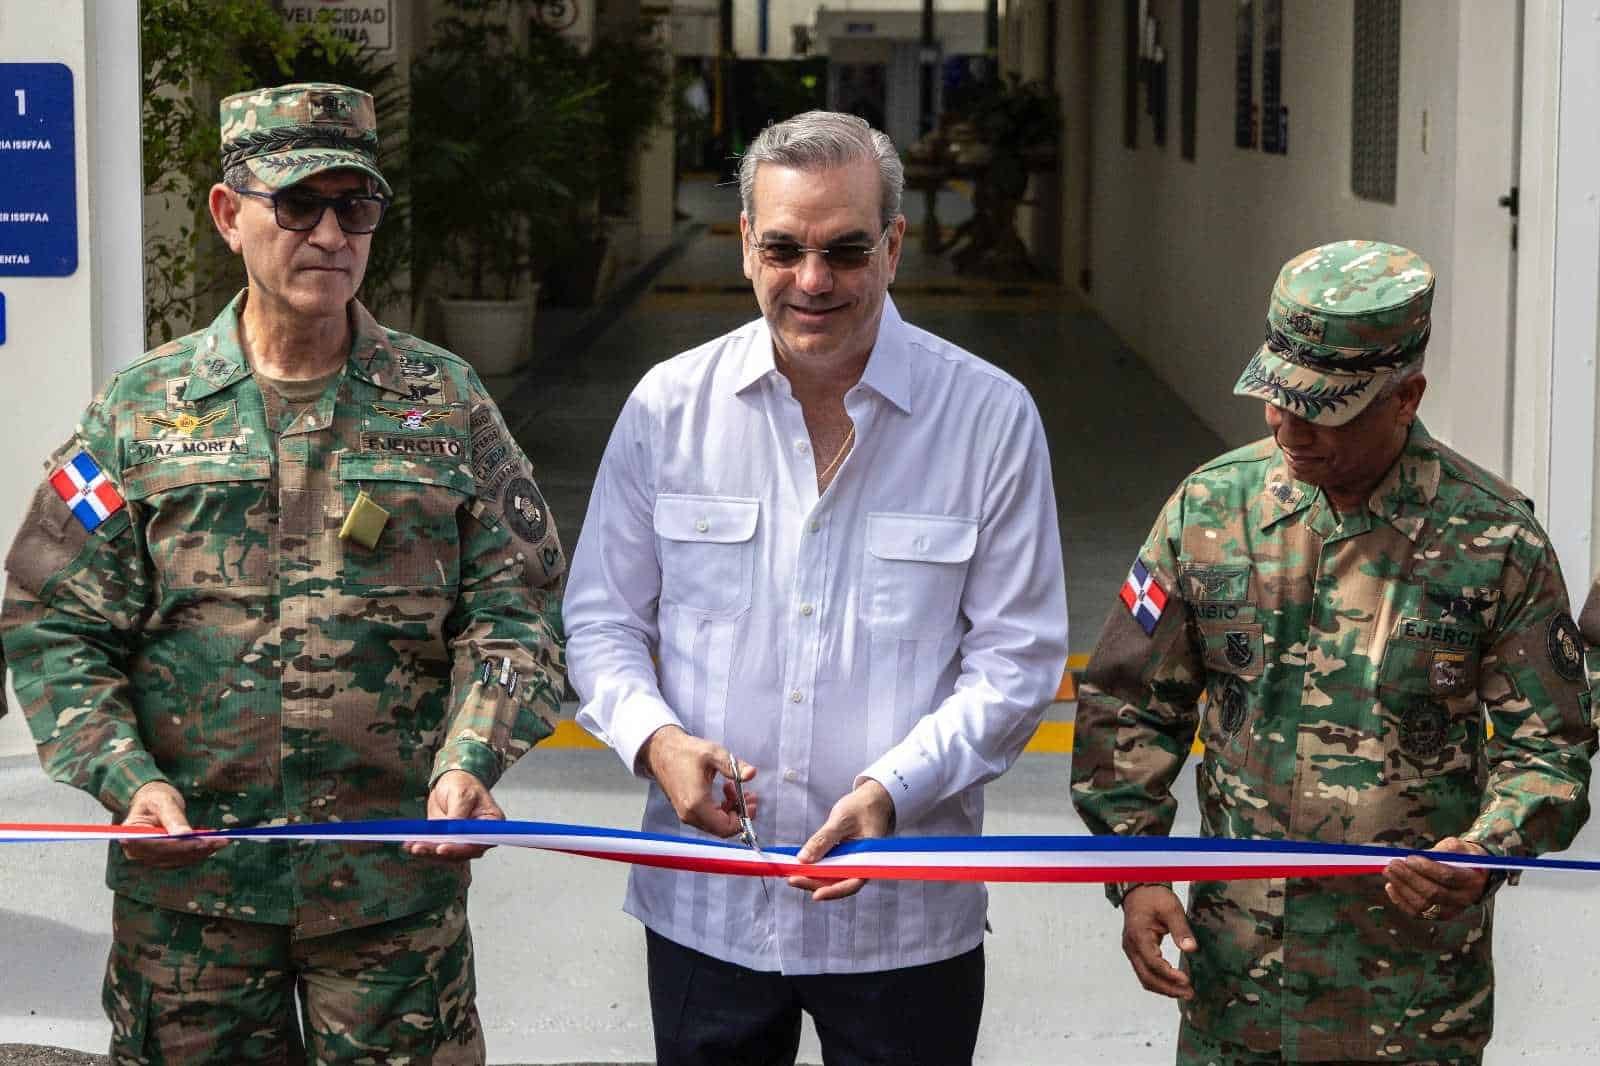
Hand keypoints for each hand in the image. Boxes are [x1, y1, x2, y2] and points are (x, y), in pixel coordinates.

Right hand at [119, 782, 226, 867]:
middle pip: (169, 855)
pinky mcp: (163, 860)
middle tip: (221, 840)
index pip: (155, 845)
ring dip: (202, 851)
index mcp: (130, 835)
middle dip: (197, 848)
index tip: (200, 841)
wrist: (153, 803)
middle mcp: (136, 852)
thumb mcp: (164, 801)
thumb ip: (173, 817)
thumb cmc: (155, 798)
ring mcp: (149, 858)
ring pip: (179, 859)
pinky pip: (183, 859)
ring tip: (223, 841)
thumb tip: (185, 835)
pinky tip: (216, 844)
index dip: (178, 846)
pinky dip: (200, 852)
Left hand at [404, 770, 504, 861]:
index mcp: (490, 825)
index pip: (478, 843)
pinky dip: (423, 847)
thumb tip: (451, 832)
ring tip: (413, 846)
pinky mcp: (447, 840)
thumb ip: (457, 814)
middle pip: (460, 852)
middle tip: (421, 847)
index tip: (442, 848)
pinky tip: (410, 845)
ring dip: (428, 851)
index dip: (460, 849)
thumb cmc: (463, 783)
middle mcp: (477, 837)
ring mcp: (462, 841)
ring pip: (445, 854)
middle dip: (438, 851)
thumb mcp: (462, 794)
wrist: (450, 780)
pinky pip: (435, 848)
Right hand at [639, 725, 756, 837]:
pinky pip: (709, 818)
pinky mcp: (686, 811)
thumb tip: (751, 773)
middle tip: (749, 797)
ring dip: (731, 809)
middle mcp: (690, 813)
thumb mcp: (713, 753)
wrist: (661, 751)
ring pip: (716, 824)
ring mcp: (686, 814)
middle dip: (739, 813)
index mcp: (697, 803)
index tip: (751, 804)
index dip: (743, 819)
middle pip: (722, 829)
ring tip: (735, 789)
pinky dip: (721, 808)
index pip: (725, 827)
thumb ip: (734, 766)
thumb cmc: (683, 752)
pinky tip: (725, 791)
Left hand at [787, 779, 893, 901]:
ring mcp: (853, 862)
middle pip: (839, 883)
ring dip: (813, 878)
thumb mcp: (841, 819)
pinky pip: (831, 867)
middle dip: (815, 884)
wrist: (874, 799)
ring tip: (793, 874)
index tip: (816, 895)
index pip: (853, 882)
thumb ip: (823, 839)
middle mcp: (862, 865)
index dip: (834, 891)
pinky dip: (817, 868)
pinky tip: (802, 865)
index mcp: (870, 858)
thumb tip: (803, 859)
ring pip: (833, 877)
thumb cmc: (863, 807)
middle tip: (793, 880)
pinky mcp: (845, 858)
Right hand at [1120, 885, 1196, 999]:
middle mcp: (1131, 947)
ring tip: (1184, 992)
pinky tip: (1174, 983)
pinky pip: (1145, 972)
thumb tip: (1191, 949)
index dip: (1169, 975)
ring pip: (1145, 978)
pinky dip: (1159, 981)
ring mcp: (1131, 951)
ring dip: (1164, 988)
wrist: (1140, 892)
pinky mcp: (1136, 953)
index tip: (1187, 980)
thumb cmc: (1155, 898)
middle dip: (1168, 988)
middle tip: (1189, 993)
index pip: (1153, 963)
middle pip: (1147, 976)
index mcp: (1138, 936)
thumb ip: (1181, 929)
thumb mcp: (1171, 909)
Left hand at [1383, 836, 1489, 919]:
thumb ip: (1439, 850)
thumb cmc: (1461, 856)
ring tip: (1388, 872)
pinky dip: (1400, 901)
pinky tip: (1391, 886)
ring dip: (1401, 888)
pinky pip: (1417, 913)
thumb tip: (1414, 855)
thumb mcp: (1456, 846)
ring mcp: (1451, 910)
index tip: (1409, 858)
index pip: (1448, 876)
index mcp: (1472, 879)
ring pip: (1423, 905)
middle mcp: (1464, 898)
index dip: (1426, 868)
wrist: (1472, 874)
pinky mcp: (1438, 915)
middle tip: (1393, 864)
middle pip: (1433, 892)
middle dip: (1409, 877)